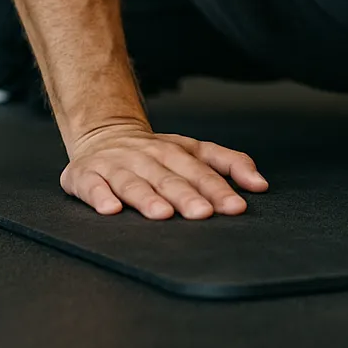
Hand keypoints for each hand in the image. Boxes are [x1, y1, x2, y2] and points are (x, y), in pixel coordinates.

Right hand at [60, 124, 268, 219]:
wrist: (103, 134)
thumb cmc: (157, 152)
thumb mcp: (195, 150)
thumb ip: (230, 164)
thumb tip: (261, 185)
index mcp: (177, 152)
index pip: (202, 172)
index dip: (219, 189)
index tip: (236, 207)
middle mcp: (148, 157)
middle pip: (170, 178)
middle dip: (187, 196)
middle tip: (203, 214)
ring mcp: (117, 166)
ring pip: (134, 183)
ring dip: (148, 198)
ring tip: (163, 214)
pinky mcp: (86, 176)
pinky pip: (94, 187)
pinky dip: (101, 197)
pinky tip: (111, 210)